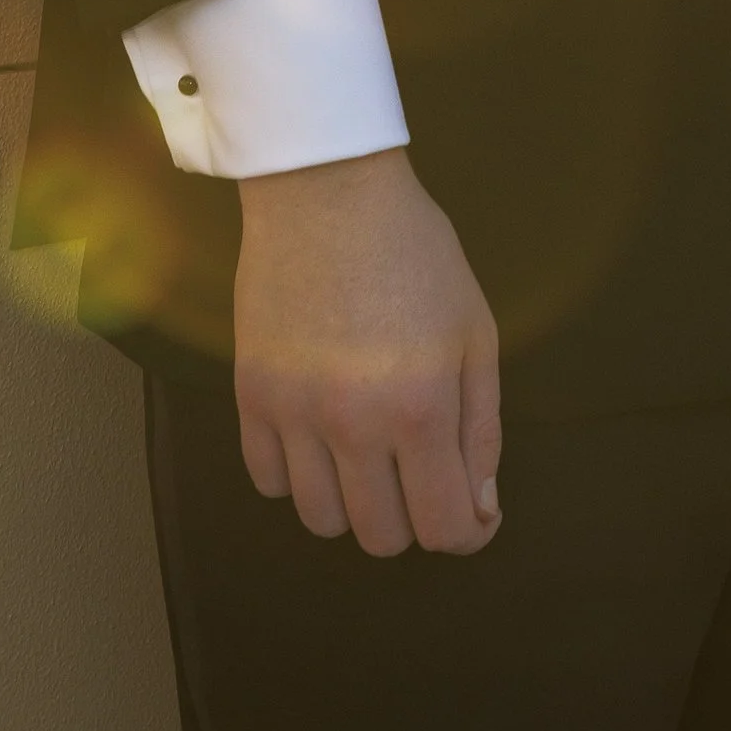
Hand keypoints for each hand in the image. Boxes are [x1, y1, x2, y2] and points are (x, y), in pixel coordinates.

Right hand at [234, 147, 503, 556]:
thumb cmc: (418, 257)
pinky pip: (269, 482)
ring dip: (353, 504)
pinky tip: (321, 438)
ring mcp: (293, 415)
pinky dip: (299, 477)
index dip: (468, 532)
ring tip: (370, 456)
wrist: (328, 194)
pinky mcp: (249, 398)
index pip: (444, 526)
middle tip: (421, 472)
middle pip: (381, 536)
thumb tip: (481, 511)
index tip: (474, 512)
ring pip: (320, 520)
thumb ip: (481, 429)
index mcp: (421, 408)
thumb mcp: (475, 334)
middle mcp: (353, 424)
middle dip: (413, 518)